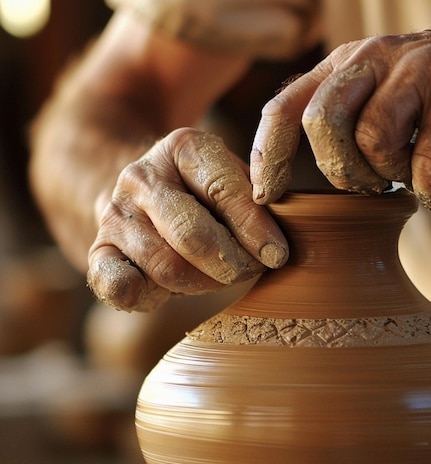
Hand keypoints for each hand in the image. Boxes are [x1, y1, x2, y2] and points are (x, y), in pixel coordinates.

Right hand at [87, 128, 287, 311]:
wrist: (143, 193)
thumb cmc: (206, 195)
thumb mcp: (233, 181)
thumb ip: (258, 203)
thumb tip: (280, 247)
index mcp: (183, 147)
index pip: (222, 190)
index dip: (254, 228)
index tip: (277, 255)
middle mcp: (142, 176)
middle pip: (192, 234)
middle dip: (231, 262)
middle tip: (250, 270)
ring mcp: (116, 214)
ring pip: (166, 267)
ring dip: (203, 283)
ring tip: (221, 277)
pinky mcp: (99, 250)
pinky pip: (116, 284)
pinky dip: (144, 296)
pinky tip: (164, 293)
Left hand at [251, 24, 430, 210]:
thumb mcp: (383, 109)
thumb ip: (343, 133)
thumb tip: (295, 185)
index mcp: (345, 66)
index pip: (284, 109)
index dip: (267, 157)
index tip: (266, 197)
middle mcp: (374, 59)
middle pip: (321, 123)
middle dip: (340, 172)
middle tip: (370, 186)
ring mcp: (418, 68)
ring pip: (372, 139)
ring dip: (389, 176)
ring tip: (408, 178)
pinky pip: (429, 155)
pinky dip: (430, 188)